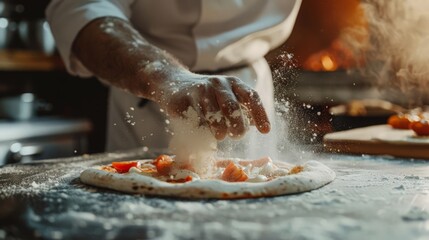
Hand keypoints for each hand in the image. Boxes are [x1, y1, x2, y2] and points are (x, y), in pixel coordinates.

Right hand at [156, 70, 270, 139]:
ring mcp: (202, 89)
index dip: (260, 114)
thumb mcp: (225, 98)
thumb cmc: (206, 97)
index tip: (265, 131)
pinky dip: (203, 128)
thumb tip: (255, 126)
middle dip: (237, 126)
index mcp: (234, 83)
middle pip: (232, 107)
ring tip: (220, 135)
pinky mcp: (186, 97)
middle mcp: (220, 83)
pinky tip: (203, 129)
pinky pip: (197, 117)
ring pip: (213, 114)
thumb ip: (240, 110)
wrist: (173, 83)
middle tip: (236, 136)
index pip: (251, 96)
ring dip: (219, 129)